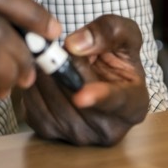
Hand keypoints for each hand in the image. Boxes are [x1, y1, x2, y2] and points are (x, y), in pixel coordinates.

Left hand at [20, 14, 149, 145]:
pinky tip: (41, 73)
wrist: (100, 74)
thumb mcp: (124, 33)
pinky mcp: (52, 134)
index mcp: (134, 105)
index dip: (98, 97)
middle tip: (58, 48)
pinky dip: (32, 86)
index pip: (116, 102)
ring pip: (51, 101)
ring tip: (52, 58)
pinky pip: (33, 107)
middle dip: (63, 67)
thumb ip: (108, 32)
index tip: (81, 96)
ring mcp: (80, 136)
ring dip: (45, 74)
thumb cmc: (117, 55)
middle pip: (75, 96)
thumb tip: (74, 45)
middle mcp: (109, 129)